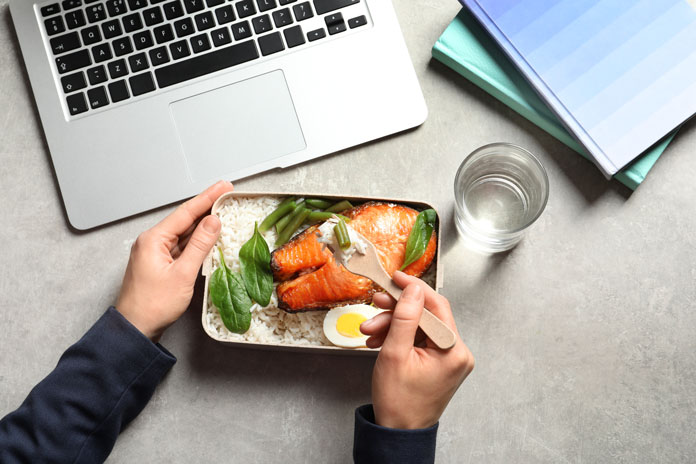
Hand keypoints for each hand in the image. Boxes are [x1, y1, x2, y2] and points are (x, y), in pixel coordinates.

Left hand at [116, 181, 233, 340]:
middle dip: (206, 207)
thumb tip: (213, 222)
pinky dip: (195, 241)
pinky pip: (180, 246)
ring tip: (221, 211)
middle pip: (184, 220)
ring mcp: (154, 253)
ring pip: (183, 233)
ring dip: (202, 224)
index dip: (207, 198)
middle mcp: (151, 242)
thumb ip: (200, 245)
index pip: (185, 212)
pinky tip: (208, 237)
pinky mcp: (159, 264)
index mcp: (153, 240)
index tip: (222, 187)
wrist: (135, 329)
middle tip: (225, 195)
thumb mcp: (182, 274)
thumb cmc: (153, 305)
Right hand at [359, 271, 473, 428]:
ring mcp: (449, 358)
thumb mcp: (395, 354)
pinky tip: (379, 341)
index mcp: (454, 351)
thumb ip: (405, 317)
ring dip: (393, 325)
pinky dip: (399, 337)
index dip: (413, 289)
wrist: (398, 432)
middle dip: (396, 311)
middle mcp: (457, 353)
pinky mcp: (439, 362)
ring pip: (419, 327)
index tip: (395, 277)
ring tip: (370, 332)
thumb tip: (413, 289)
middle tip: (375, 304)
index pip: (436, 306)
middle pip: (426, 316)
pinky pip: (419, 339)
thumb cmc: (398, 402)